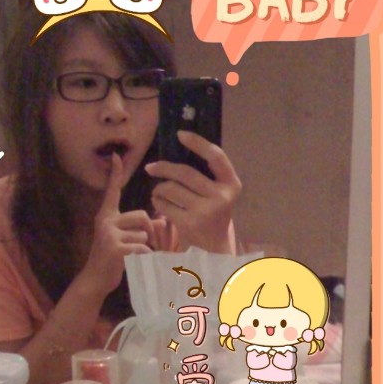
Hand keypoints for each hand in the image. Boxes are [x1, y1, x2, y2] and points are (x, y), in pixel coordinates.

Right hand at [79, 153, 155, 295]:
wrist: (96, 279)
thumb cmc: (113, 258)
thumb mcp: (125, 239)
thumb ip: (141, 228)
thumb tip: (162, 221)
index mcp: (107, 216)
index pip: (112, 191)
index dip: (115, 174)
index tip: (116, 155)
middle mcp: (106, 221)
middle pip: (142, 216)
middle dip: (150, 231)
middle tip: (146, 245)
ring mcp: (109, 234)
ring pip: (144, 234)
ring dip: (146, 247)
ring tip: (134, 256)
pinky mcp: (114, 248)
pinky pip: (142, 247)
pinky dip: (144, 257)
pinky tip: (135, 262)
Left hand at [145, 131, 241, 252]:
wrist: (213, 248)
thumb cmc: (211, 213)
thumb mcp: (217, 192)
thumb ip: (205, 173)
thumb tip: (178, 145)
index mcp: (232, 184)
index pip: (215, 156)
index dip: (197, 143)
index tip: (180, 134)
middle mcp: (222, 196)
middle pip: (185, 173)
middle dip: (163, 168)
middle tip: (150, 167)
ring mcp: (206, 211)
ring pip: (171, 189)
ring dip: (159, 188)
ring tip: (159, 192)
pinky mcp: (190, 224)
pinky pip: (164, 205)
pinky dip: (157, 202)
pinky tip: (160, 203)